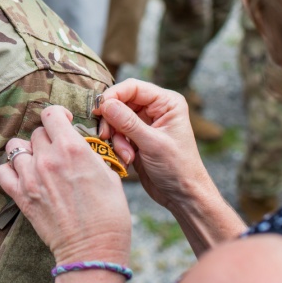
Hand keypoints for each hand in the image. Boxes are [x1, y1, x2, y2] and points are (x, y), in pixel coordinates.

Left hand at [0, 106, 131, 265]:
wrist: (93, 249)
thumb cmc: (109, 215)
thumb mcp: (109, 175)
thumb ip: (89, 154)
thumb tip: (80, 147)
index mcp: (72, 148)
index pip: (51, 114)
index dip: (57, 115)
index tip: (63, 121)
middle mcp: (48, 158)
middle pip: (36, 132)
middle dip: (47, 138)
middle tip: (57, 151)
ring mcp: (31, 176)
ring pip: (15, 147)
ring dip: (27, 151)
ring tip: (37, 161)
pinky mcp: (21, 196)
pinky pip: (2, 171)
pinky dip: (9, 170)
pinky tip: (21, 174)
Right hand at [95, 79, 208, 212]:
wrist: (182, 195)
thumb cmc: (177, 168)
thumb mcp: (152, 143)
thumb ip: (127, 122)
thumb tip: (105, 103)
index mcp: (167, 102)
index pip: (133, 87)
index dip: (114, 95)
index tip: (99, 110)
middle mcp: (156, 108)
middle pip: (121, 102)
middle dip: (112, 120)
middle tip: (106, 136)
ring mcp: (145, 123)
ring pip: (116, 119)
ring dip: (116, 137)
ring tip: (126, 154)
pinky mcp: (136, 137)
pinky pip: (117, 133)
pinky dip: (118, 145)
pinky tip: (127, 159)